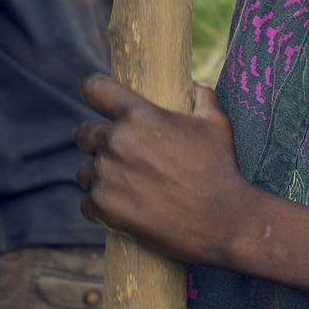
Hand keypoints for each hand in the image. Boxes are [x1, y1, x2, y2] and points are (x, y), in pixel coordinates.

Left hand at [75, 75, 260, 267]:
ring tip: (126, 188)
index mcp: (137, 114)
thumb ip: (200, 96)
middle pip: (84, 133)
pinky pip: (87, 203)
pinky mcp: (102, 206)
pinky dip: (101, 207)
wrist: (224, 220)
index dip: (96, 92)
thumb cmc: (221, 168)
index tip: (99, 99)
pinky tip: (122, 209)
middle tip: (121, 157)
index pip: (94, 88)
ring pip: (85, 171)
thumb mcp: (216, 123)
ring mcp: (106, 175)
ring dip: (100, 177)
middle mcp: (116, 141)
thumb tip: (191, 87)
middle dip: (99, 142)